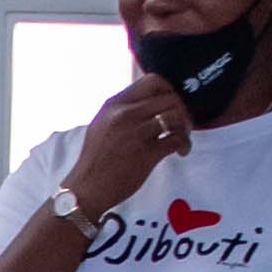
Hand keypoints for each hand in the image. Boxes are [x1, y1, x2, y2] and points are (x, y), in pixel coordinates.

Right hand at [60, 78, 194, 225]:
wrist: (86, 190)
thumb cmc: (95, 160)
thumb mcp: (101, 125)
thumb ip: (121, 111)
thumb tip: (148, 103)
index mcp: (114, 104)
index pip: (152, 81)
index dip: (169, 90)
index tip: (171, 103)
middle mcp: (125, 115)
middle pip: (169, 98)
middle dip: (181, 109)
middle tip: (181, 123)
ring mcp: (136, 134)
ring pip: (176, 116)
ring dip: (185, 126)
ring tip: (182, 137)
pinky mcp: (146, 154)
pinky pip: (177, 139)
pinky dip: (184, 144)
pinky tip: (182, 151)